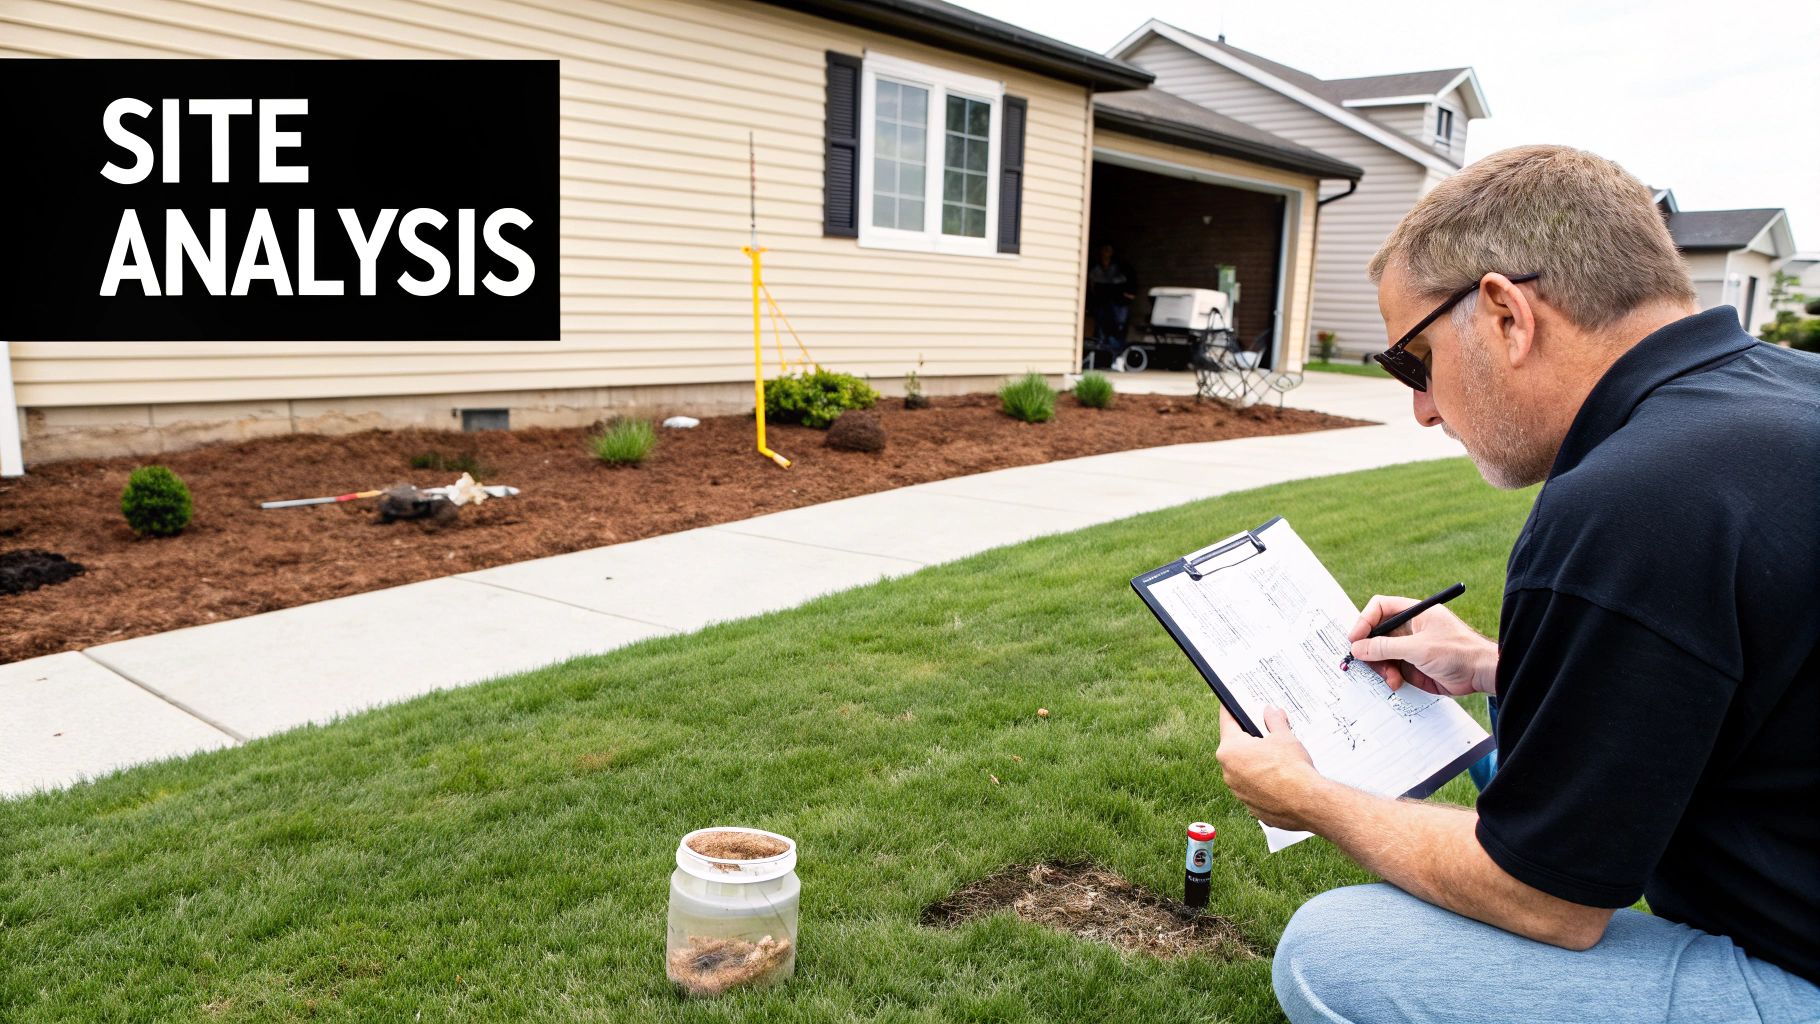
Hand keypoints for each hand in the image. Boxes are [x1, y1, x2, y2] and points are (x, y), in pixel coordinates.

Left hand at [1216, 704, 1324, 831]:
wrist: (1307, 802)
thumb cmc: (1292, 768)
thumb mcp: (1284, 736)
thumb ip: (1274, 721)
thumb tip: (1270, 712)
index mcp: (1231, 749)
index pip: (1227, 722)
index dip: (1231, 711)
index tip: (1231, 704)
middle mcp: (1228, 771)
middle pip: (1235, 748)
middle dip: (1249, 740)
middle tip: (1265, 733)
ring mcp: (1238, 791)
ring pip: (1243, 770)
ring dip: (1255, 763)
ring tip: (1276, 758)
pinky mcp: (1250, 806)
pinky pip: (1253, 788)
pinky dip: (1262, 783)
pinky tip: (1278, 778)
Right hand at [1348, 595, 1498, 696]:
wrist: (1481, 674)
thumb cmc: (1458, 652)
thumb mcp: (1418, 648)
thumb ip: (1385, 647)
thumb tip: (1358, 647)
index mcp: (1413, 613)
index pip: (1380, 608)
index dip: (1364, 620)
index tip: (1356, 638)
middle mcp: (1409, 628)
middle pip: (1376, 633)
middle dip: (1369, 649)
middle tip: (1364, 661)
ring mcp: (1409, 648)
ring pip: (1380, 654)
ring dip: (1380, 667)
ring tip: (1390, 677)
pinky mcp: (1412, 666)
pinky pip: (1390, 669)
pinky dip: (1389, 677)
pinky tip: (1396, 683)